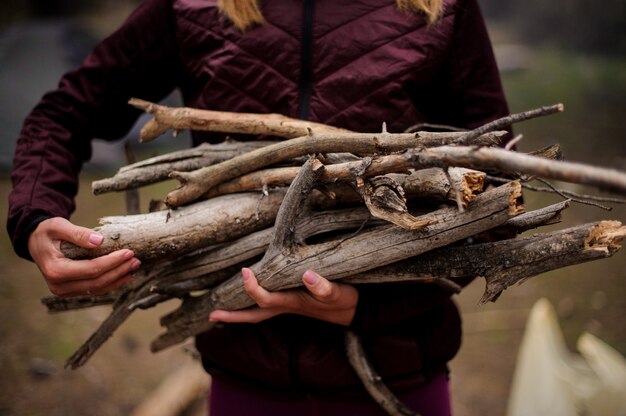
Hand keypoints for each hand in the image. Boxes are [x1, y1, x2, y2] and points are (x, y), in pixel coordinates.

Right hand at [28, 217, 140, 296]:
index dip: (112, 262)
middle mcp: (59, 285)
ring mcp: (64, 291)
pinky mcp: (71, 290)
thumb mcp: (59, 226)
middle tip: (136, 260)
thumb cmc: (47, 232)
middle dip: (119, 271)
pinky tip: (124, 275)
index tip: (128, 252)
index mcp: (55, 270)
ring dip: (118, 278)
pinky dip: (111, 283)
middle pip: (97, 281)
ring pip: (98, 288)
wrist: (36, 242)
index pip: (91, 269)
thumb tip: (99, 241)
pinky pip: (95, 289)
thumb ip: (78, 234)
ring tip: (134, 267)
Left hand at [209, 268, 357, 325]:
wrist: (356, 311)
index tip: (246, 271)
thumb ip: (323, 286)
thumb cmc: (346, 300)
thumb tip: (306, 275)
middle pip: (253, 314)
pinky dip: (254, 302)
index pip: (265, 298)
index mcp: (293, 303)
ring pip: (258, 311)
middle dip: (232, 316)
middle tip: (212, 315)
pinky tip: (249, 295)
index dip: (252, 287)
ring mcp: (289, 306)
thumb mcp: (338, 291)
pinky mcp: (293, 302)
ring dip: (239, 311)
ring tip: (220, 309)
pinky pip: (267, 305)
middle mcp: (286, 306)